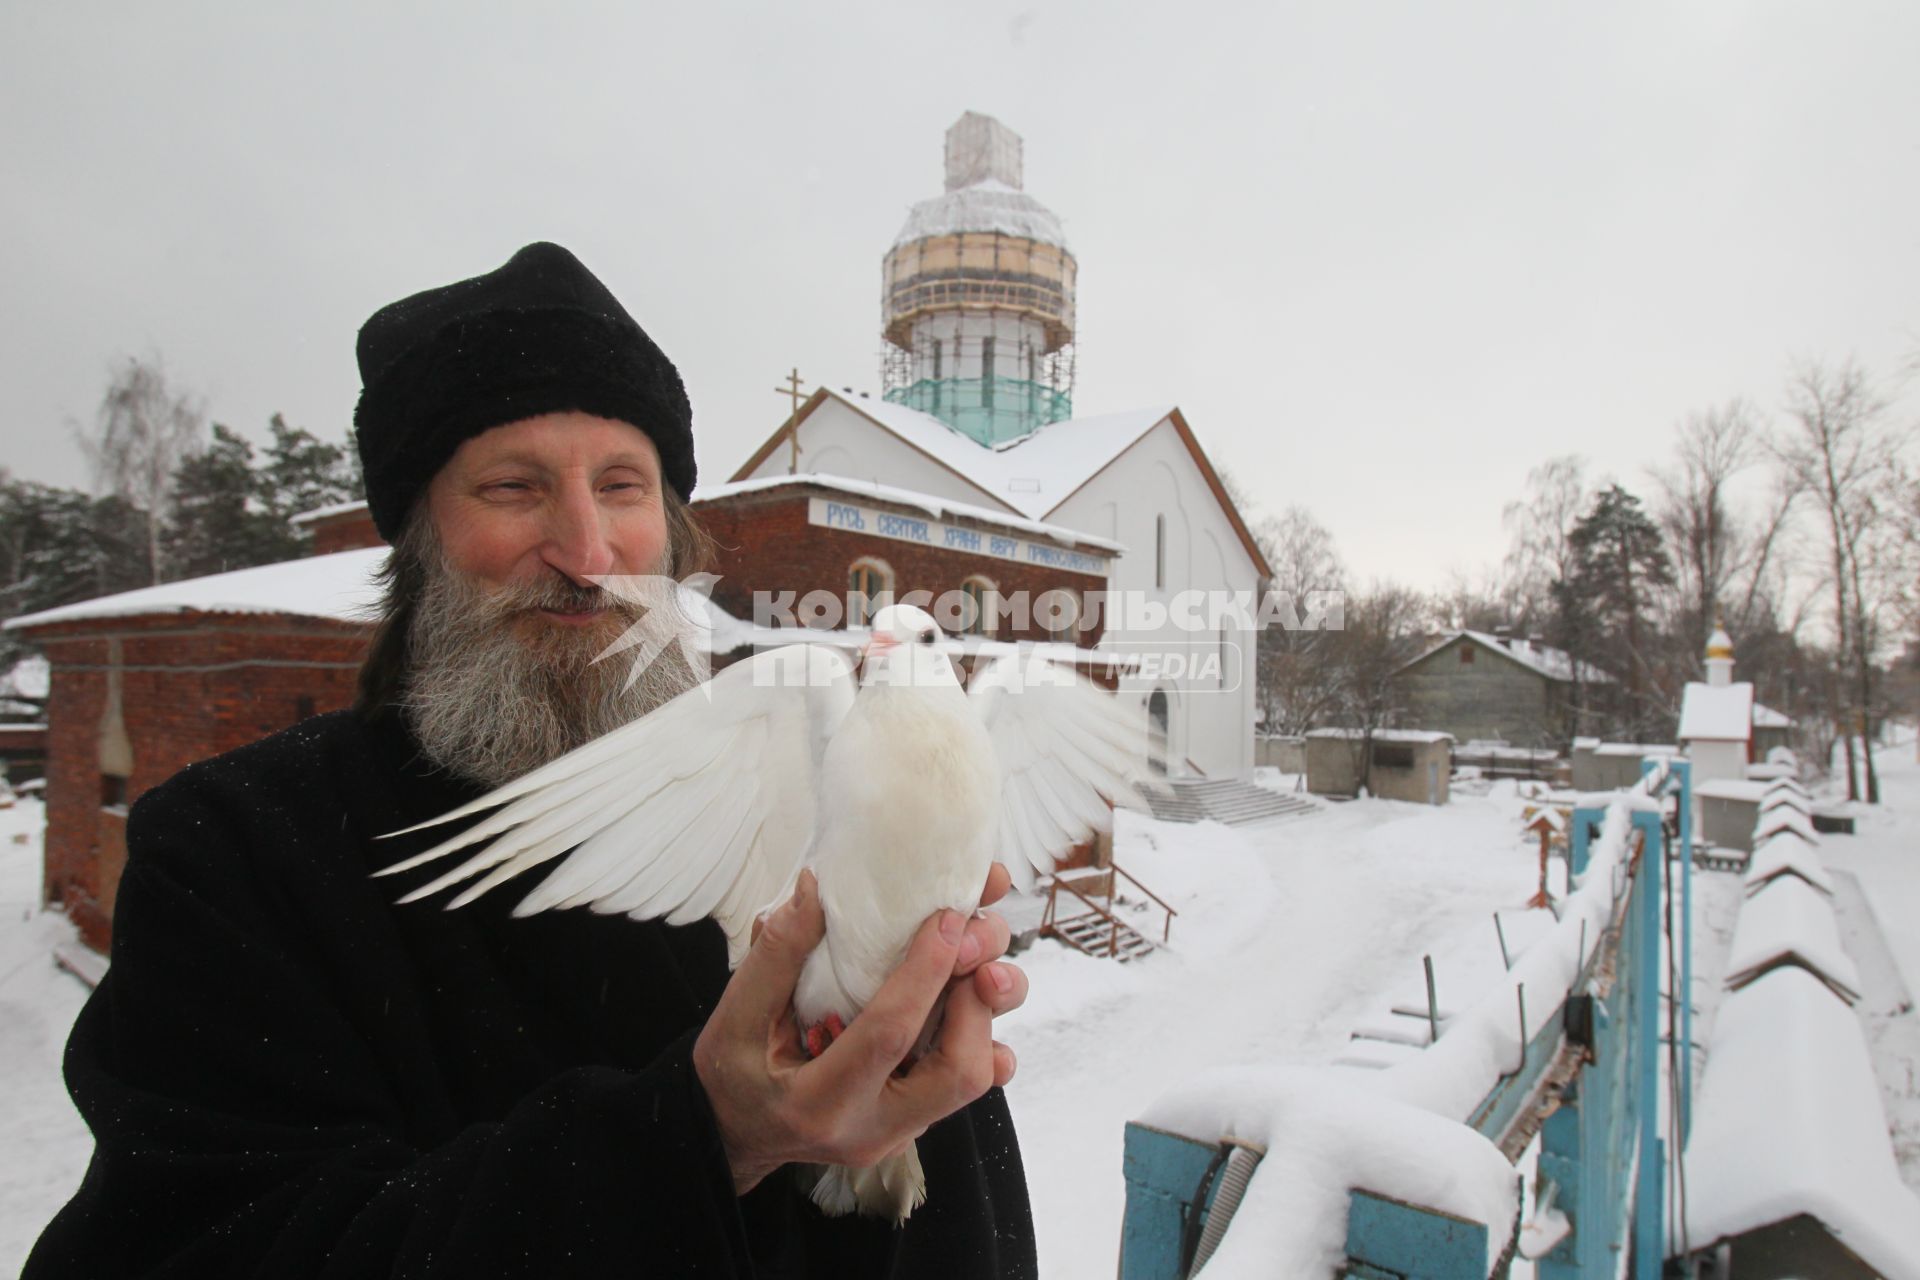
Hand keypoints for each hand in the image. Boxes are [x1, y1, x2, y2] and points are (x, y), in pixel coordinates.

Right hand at [691, 866, 1027, 1193]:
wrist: (732, 1136)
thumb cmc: (730, 1075)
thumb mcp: (735, 1015)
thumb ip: (776, 953)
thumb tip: (814, 887)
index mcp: (819, 1102)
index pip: (888, 1035)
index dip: (925, 971)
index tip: (946, 918)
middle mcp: (871, 1128)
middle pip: (959, 1073)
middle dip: (978, 1000)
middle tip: (971, 941)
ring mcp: (899, 1132)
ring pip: (975, 1079)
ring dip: (985, 1013)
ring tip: (974, 961)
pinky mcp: (913, 1121)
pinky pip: (963, 1080)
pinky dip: (975, 1032)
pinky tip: (958, 995)